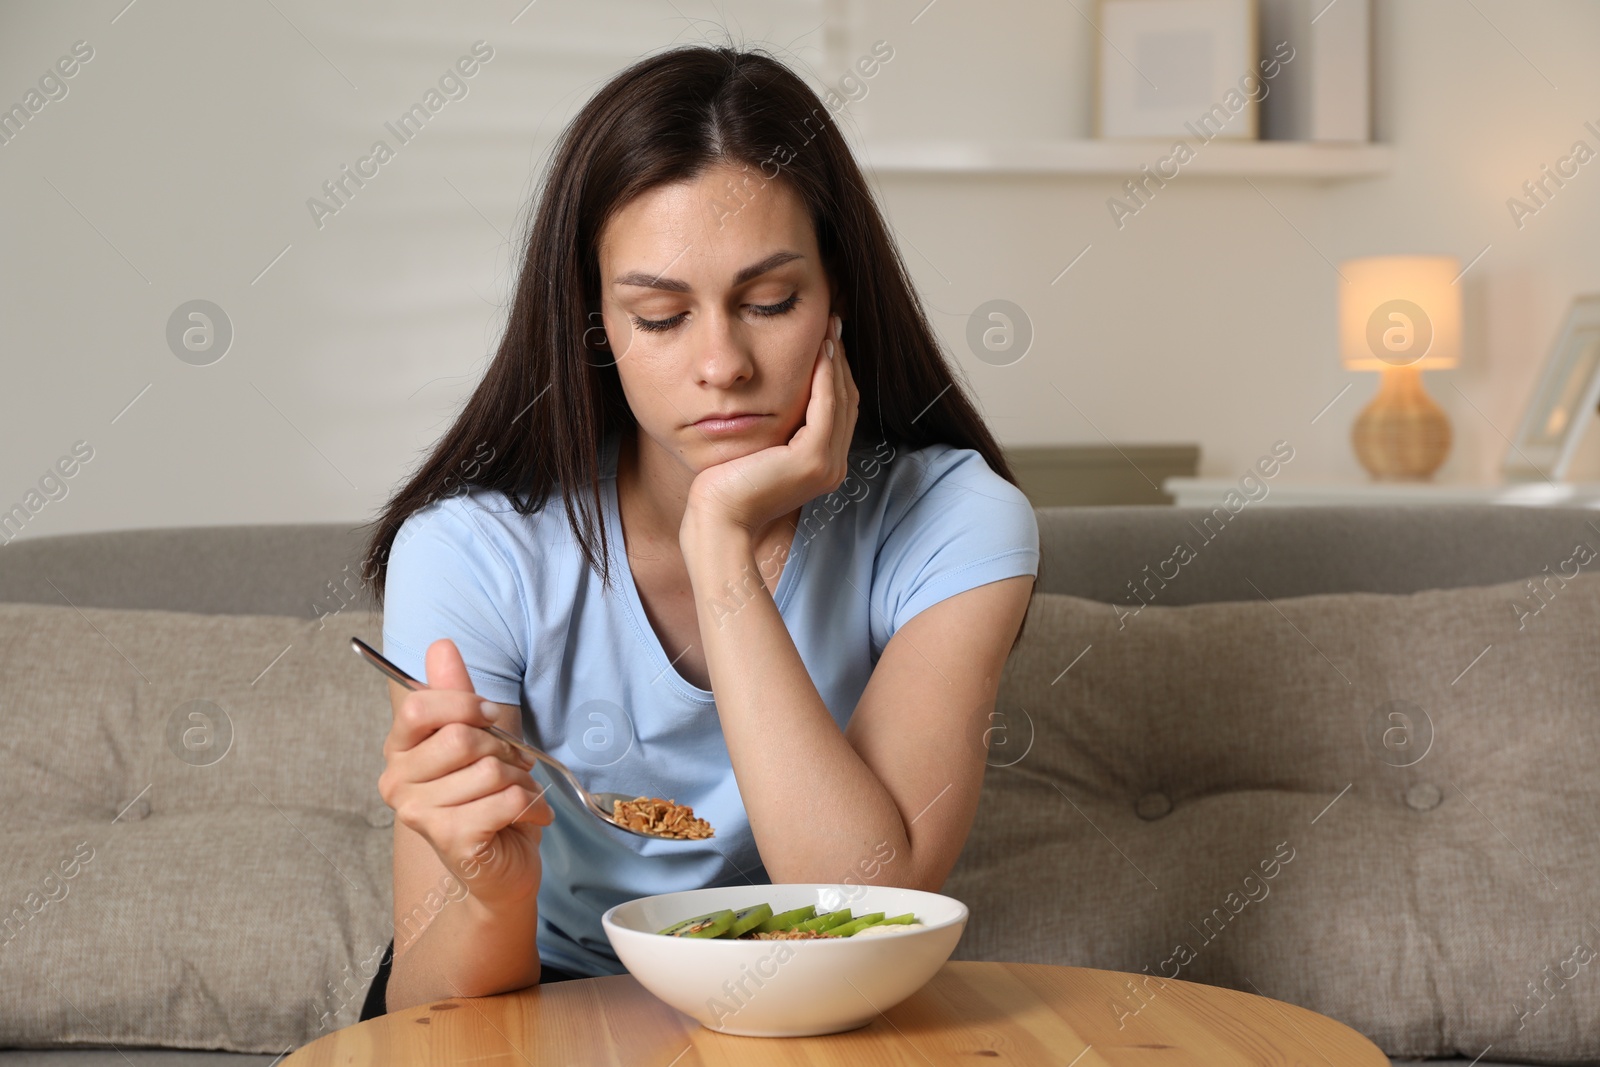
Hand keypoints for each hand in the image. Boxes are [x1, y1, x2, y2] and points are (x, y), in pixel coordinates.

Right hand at [377, 638, 552, 909]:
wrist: (502, 864)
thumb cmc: (488, 798)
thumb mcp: (476, 736)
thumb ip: (456, 693)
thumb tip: (441, 646)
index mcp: (399, 750)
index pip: (418, 706)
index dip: (465, 704)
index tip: (489, 717)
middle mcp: (397, 782)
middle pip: (462, 738)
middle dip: (504, 749)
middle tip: (513, 768)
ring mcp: (419, 814)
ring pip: (489, 770)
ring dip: (521, 781)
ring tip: (519, 795)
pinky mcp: (451, 839)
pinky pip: (506, 800)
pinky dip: (531, 805)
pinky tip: (528, 816)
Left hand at [683, 313, 859, 537]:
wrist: (717, 519)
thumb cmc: (726, 488)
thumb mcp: (758, 452)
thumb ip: (776, 431)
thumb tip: (773, 397)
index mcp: (823, 466)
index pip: (839, 411)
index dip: (836, 373)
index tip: (827, 340)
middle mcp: (833, 467)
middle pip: (847, 401)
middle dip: (841, 360)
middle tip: (834, 324)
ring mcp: (827, 465)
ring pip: (842, 400)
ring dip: (837, 361)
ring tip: (830, 329)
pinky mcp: (812, 460)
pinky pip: (827, 406)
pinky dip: (826, 376)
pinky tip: (819, 351)